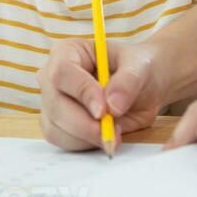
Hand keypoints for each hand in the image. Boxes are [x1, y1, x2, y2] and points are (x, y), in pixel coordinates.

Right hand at [38, 38, 169, 150]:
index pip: (62, 72)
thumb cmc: (137, 67)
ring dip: (87, 137)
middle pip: (55, 105)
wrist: (144, 86)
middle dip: (85, 124)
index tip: (103, 111)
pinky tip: (105, 135)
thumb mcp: (140, 67)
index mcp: (68, 51)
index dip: (82, 92)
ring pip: (57, 128)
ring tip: (115, 130)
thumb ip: (128, 82)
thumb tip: (112, 105)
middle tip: (112, 131)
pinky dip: (86, 144)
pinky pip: (64, 141)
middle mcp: (53, 76)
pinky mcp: (58, 125)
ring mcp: (53, 102)